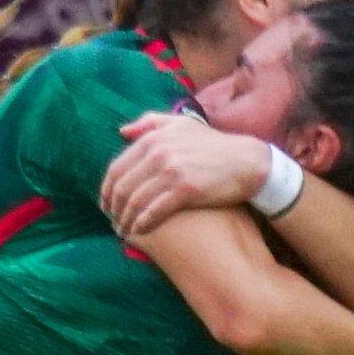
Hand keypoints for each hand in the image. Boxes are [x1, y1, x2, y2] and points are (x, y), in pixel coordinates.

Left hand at [101, 114, 280, 236]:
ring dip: (125, 219)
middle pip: (122, 187)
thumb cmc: (213, 145)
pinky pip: (155, 210)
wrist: (247, 162)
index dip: (106, 191)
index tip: (106, 206)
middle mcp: (158, 153)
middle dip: (113, 209)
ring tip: (124, 231)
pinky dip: (143, 222)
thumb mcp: (181, 124)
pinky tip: (140, 230)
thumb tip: (122, 132)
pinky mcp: (186, 190)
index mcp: (152, 139)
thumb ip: (150, 123)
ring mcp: (172, 171)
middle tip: (114, 222)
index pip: (116, 168)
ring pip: (135, 201)